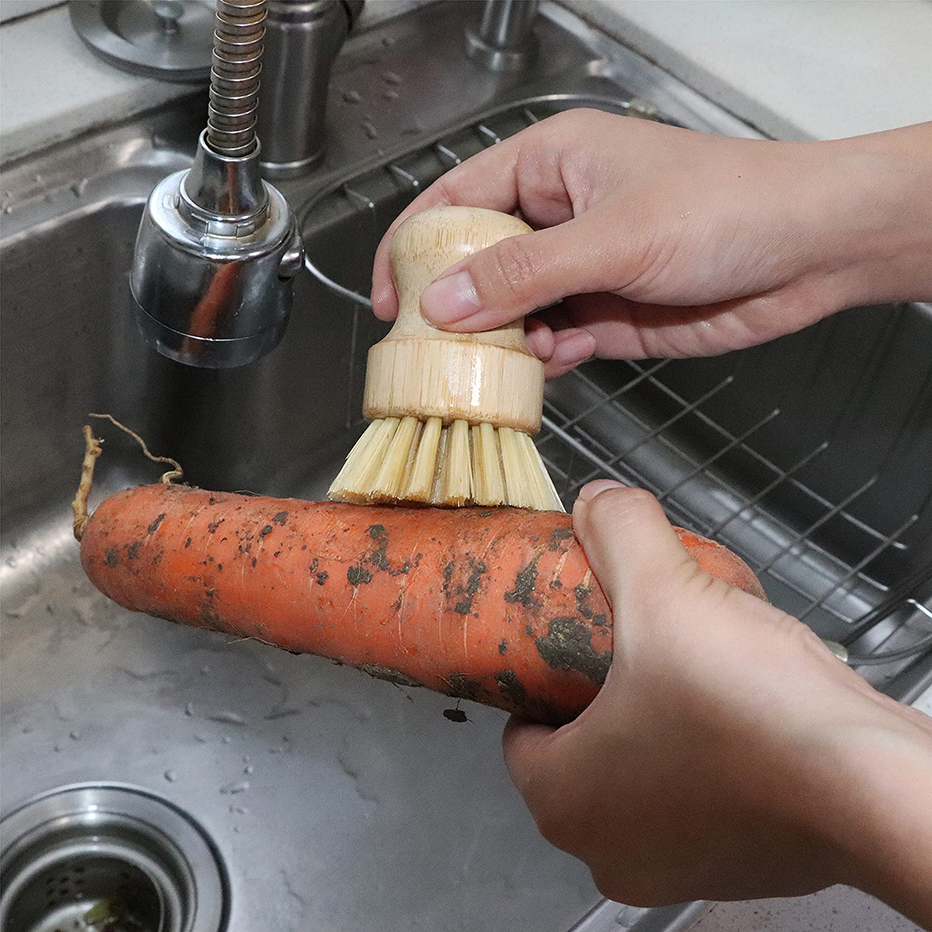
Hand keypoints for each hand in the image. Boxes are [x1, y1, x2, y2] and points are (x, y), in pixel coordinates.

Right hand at [371, 111, 931, 376]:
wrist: (810, 253)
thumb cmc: (726, 208)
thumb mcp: (611, 236)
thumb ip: (523, 272)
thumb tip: (442, 303)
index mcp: (547, 166)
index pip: (453, 202)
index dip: (412, 248)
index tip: (388, 301)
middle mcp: (557, 217)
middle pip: (476, 265)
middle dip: (455, 309)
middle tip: (435, 352)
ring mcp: (581, 270)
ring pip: (512, 312)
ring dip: (504, 341)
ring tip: (509, 359)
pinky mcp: (606, 315)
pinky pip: (554, 342)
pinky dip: (547, 359)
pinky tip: (560, 360)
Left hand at [502, 480, 931, 924]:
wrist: (873, 784)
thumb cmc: (746, 704)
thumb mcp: (664, 593)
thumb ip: (618, 533)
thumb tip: (595, 499)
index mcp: (563, 800)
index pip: (521, 733)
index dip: (538, 680)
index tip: (565, 643)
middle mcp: (608, 852)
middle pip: (579, 754)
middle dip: (594, 698)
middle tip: (622, 644)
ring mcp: (675, 869)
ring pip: (638, 777)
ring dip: (650, 724)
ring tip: (679, 666)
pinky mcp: (738, 870)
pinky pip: (695, 798)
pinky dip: (702, 756)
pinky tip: (732, 709)